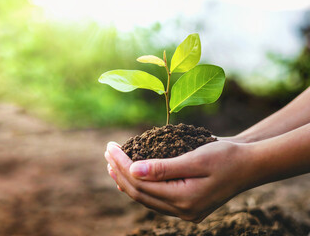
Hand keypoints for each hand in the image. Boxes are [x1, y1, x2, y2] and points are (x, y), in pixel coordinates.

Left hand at [104, 140, 253, 222]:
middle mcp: (182, 210)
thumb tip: (132, 170)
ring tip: (112, 164)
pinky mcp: (187, 205)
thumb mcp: (195, 158)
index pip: (141, 183)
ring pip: (146, 198)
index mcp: (184, 199)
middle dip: (120, 172)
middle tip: (107, 152)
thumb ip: (163, 168)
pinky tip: (132, 176)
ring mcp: (185, 211)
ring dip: (127, 181)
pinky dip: (141, 186)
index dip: (122, 165)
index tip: (110, 147)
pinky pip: (156, 198)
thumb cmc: (227, 157)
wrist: (250, 165)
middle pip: (140, 193)